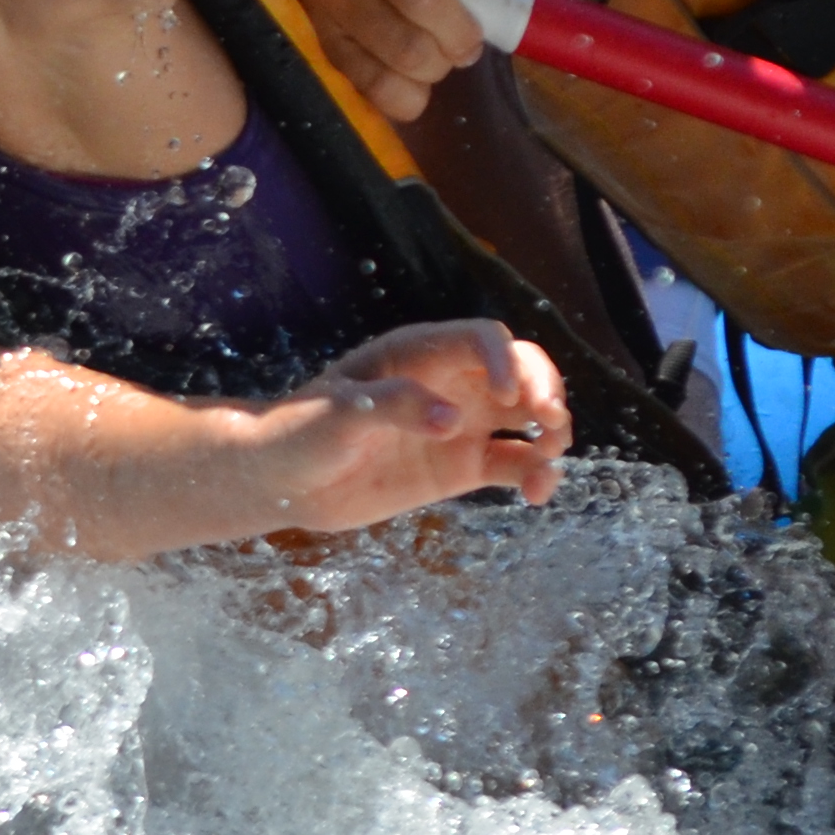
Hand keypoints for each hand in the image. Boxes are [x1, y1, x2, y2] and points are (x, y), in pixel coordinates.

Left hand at [222, 318, 571, 531]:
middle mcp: (449, 382)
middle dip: (545, 388)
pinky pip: (513, 464)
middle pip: (520, 370)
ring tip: (548, 458)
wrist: (282, 480)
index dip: (506, 360)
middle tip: (550, 423)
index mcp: (419, 354)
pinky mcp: (461, 466)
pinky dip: (535, 475)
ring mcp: (460, 424)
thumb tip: (453, 421)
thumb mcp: (338, 414)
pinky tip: (537, 494)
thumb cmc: (300, 431)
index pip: (481, 340)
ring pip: (527, 417)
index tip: (513, 396)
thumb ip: (393, 408)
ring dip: (552, 432)